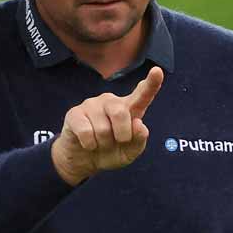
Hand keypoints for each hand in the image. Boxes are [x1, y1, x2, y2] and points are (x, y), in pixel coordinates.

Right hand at [50, 66, 163, 185]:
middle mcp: (111, 102)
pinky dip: (89, 145)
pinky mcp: (75, 113)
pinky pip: (86, 132)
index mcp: (129, 109)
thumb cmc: (110, 152)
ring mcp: (92, 105)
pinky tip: (87, 143)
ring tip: (99, 143)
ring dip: (103, 144)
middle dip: (120, 136)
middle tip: (115, 142)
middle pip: (120, 113)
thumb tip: (138, 124)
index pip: (143, 95)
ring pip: (102, 128)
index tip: (157, 71)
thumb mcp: (130, 153)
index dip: (151, 83)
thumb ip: (139, 140)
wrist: (83, 161)